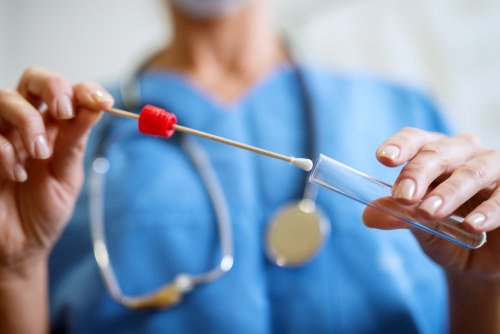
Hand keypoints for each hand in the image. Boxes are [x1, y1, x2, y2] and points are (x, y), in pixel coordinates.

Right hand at [0, 67, 112, 276]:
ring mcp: (1, 135)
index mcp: (55, 129)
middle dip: (52, 87)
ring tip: (40, 153)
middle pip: (33, 79)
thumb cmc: (44, 211)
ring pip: (5, 98)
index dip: (86, 90)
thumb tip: (97, 107)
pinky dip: (5, 150)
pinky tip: (16, 174)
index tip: (103, 102)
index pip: (70, 93)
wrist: (19, 246)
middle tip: (64, 112)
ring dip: (28, 121)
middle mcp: (27, 125)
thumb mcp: (67, 177)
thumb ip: (76, 143)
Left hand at [363, 127, 499, 280]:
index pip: (415, 140)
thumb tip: (368, 215)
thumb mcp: (420, 227)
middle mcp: (463, 154)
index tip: (383, 158)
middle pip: (438, 152)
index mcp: (434, 155)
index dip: (400, 146)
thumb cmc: (447, 235)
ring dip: (450, 192)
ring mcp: (494, 168)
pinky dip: (490, 210)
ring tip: (429, 212)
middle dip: (418, 173)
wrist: (482, 263)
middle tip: (403, 197)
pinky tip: (474, 225)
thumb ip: (398, 216)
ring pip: (473, 171)